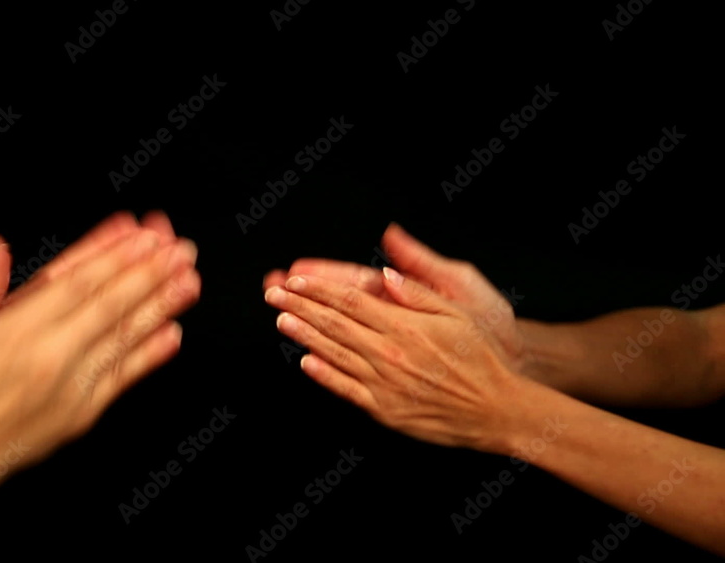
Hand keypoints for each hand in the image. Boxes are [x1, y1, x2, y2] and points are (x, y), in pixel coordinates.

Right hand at [0, 215, 199, 469]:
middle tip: (180, 249)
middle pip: (111, 304)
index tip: (143, 236)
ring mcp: (72, 384)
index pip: (79, 282)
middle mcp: (51, 354)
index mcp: (20, 328)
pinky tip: (173, 332)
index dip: (116, 256)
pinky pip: (123, 377)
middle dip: (150, 273)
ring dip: (161, 306)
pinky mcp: (84, 411)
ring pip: (124, 337)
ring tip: (189, 281)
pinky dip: (150, 355)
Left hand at [264, 269, 522, 452]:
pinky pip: (346, 389)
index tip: (296, 280)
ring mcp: (384, 382)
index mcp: (405, 325)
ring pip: (334, 353)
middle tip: (274, 294)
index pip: (350, 301)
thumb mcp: (456, 313)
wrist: (495, 408)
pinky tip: (305, 361)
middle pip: (334, 324)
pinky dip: (323, 375)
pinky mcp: (384, 408)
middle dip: (300, 307)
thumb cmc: (479, 358)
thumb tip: (385, 276)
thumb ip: (417, 293)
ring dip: (304, 335)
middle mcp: (389, 352)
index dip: (319, 289)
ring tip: (281, 320)